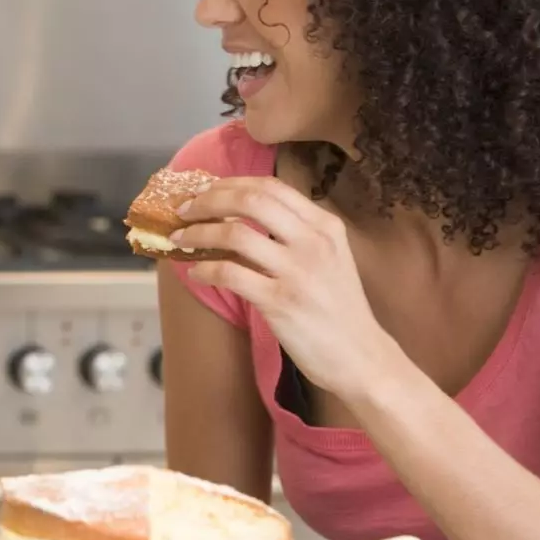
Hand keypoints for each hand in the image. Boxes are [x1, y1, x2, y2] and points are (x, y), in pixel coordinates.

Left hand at [170, 176, 395, 398]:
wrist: (360, 356)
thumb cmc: (338, 308)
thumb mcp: (329, 258)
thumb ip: (295, 233)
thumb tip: (236, 216)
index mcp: (325, 226)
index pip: (271, 187)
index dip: (231, 183)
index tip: (206, 190)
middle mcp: (313, 242)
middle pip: (251, 200)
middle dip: (209, 200)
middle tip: (185, 209)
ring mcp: (297, 271)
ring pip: (235, 235)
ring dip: (198, 233)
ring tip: (180, 238)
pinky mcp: (280, 302)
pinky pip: (230, 274)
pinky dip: (205, 270)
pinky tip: (195, 273)